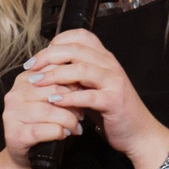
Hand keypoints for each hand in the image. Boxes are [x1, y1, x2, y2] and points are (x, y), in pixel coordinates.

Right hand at [2, 57, 89, 168]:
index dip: (73, 83)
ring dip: (69, 120)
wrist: (25, 154)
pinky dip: (58, 132)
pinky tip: (64, 134)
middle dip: (73, 102)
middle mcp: (14, 94)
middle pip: (53, 90)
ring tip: (76, 127)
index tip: (84, 94)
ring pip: (49, 110)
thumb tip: (84, 80)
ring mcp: (12, 115)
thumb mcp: (49, 100)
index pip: (53, 71)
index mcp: (24, 80)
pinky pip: (41, 130)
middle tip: (82, 114)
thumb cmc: (41, 123)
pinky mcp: (14, 134)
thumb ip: (60, 86)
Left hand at [20, 28, 168, 160]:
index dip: (57, 41)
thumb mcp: (93, 86)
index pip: (80, 36)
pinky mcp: (114, 101)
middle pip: (76, 50)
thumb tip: (48, 66)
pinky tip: (53, 101)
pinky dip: (69, 97)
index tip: (38, 56)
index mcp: (104, 58)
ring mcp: (114, 81)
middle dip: (48, 57)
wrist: (138, 131)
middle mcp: (110, 65)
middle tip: (30, 67)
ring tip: (36, 83)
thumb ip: (76, 74)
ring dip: (55, 75)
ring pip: (81, 69)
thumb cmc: (111, 109)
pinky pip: (88, 96)